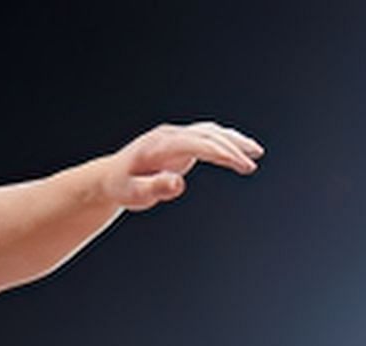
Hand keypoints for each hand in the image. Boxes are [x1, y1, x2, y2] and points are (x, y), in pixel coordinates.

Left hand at [105, 122, 263, 211]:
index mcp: (158, 145)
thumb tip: (179, 183)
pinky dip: (225, 143)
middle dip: (232, 147)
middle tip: (251, 163)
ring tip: (256, 153)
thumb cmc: (120, 187)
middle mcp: (168, 135)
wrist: (109, 177)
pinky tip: (240, 153)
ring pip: (210, 132)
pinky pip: (207, 138)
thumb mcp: (133, 193)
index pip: (196, 143)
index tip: (239, 163)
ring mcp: (175, 137)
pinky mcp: (180, 143)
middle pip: (207, 134)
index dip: (219, 152)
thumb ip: (154, 187)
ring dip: (234, 141)